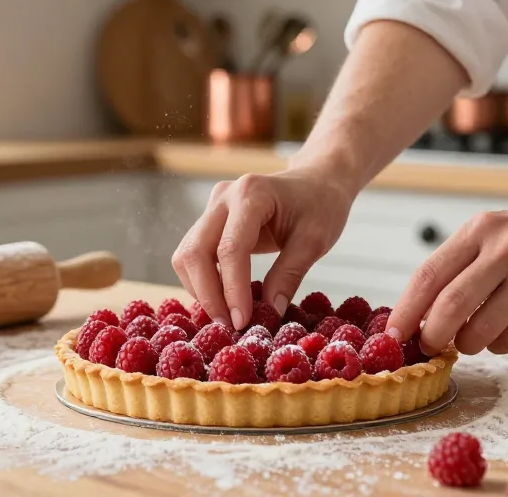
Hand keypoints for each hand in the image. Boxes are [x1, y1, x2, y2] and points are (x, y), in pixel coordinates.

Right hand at [172, 165, 355, 329]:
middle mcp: (223, 197)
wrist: (316, 181)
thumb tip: (268, 313)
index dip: (232, 290)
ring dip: (201, 290)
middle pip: (195, 252)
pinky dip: (203, 281)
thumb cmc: (320, 206)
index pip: (230, 249)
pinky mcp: (210, 219)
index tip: (242, 322)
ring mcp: (212, 206)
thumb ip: (289, 275)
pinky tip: (223, 300)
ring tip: (226, 317)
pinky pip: (194, 254)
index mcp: (251, 194)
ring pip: (187, 255)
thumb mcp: (314, 241)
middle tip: (229, 327)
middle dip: (208, 294)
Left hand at [386, 188, 507, 355]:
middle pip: (449, 307)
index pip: (428, 275)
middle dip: (432, 336)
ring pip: (481, 330)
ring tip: (472, 338)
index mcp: (479, 229)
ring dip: (468, 345)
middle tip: (429, 346)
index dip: (406, 309)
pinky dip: (499, 345)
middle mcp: (505, 248)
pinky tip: (503, 333)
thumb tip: (419, 313)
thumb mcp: (494, 232)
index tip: (393, 334)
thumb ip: (459, 265)